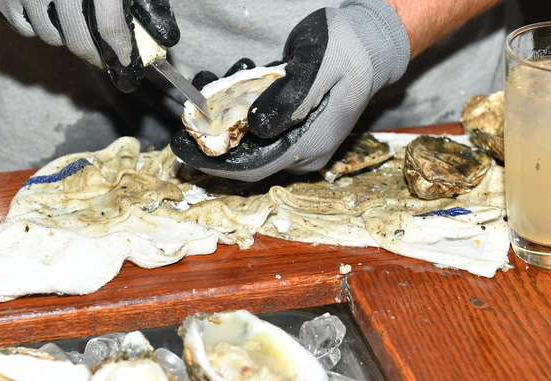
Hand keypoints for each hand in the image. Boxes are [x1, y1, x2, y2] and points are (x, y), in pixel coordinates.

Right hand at [0, 0, 178, 91]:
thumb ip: (144, 1)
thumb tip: (165, 35)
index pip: (109, 27)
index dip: (121, 53)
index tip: (127, 68)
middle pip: (77, 38)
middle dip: (94, 53)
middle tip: (105, 57)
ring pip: (50, 36)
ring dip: (65, 38)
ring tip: (75, 24)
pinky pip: (23, 26)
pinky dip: (37, 26)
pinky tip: (48, 11)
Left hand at [171, 0, 408, 181]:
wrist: (369, 42)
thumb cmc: (348, 51)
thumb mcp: (319, 68)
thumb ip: (290, 99)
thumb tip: (258, 127)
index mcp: (310, 145)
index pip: (254, 168)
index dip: (213, 162)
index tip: (181, 146)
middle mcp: (300, 150)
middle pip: (244, 157)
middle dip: (210, 135)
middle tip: (186, 107)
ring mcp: (294, 139)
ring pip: (246, 139)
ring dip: (221, 114)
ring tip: (209, 80)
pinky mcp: (288, 125)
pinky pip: (255, 125)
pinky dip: (237, 105)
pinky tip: (235, 76)